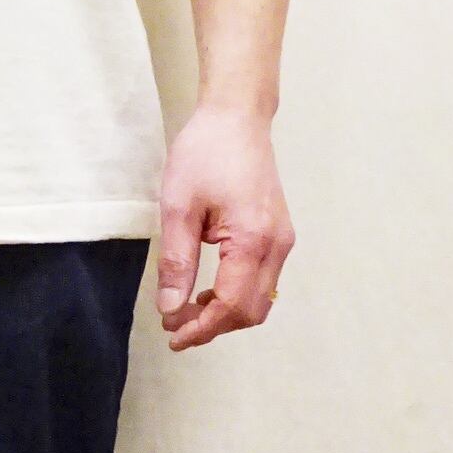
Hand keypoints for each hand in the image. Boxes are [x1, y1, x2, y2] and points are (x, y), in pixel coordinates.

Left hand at [153, 103, 293, 351]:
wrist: (236, 117)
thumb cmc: (206, 152)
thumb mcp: (178, 206)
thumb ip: (176, 261)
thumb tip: (170, 307)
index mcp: (253, 239)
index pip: (232, 305)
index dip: (202, 328)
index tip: (173, 336)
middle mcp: (277, 244)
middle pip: (252, 311)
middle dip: (214, 327)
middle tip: (175, 327)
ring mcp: (283, 240)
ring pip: (261, 300)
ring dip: (226, 314)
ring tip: (186, 310)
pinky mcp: (278, 234)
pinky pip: (263, 280)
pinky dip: (237, 295)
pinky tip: (207, 290)